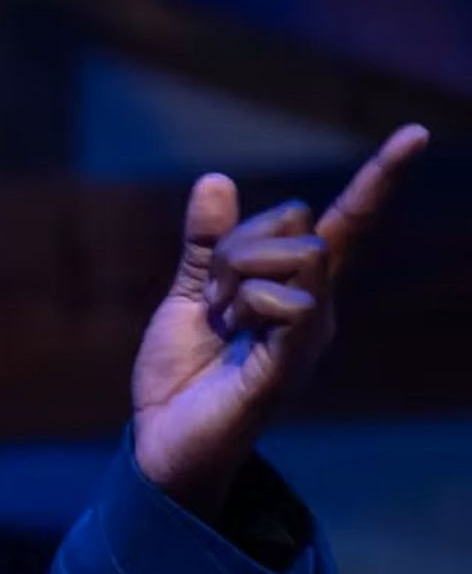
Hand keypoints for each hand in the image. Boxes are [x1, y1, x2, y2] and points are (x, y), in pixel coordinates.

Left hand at [131, 124, 429, 519]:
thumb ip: (206, 243)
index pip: (342, 225)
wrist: (160, 440)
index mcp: (295, 289)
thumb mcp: (187, 294)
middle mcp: (315, 310)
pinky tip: (235, 328)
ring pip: (293, 257)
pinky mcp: (289, 367)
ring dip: (234, 279)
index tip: (413, 134)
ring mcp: (308, 339)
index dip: (377, 180)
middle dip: (237, 244)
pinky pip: (291, 304)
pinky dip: (252, 303)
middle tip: (214, 297)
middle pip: (294, 224)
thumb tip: (215, 178)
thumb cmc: (182, 372)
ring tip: (221, 322)